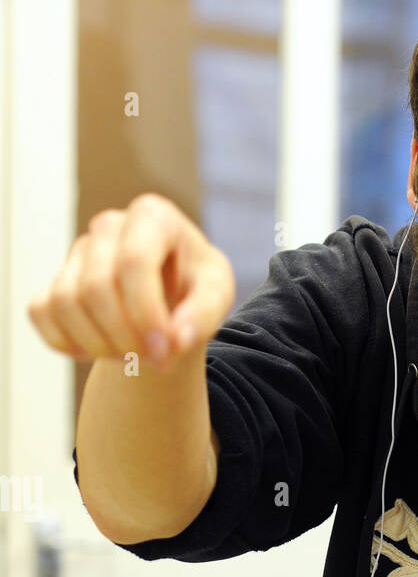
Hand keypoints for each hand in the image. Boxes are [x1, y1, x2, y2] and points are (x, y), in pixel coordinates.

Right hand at [28, 193, 234, 369]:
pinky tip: (100, 351)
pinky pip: (42, 312)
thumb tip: (177, 340)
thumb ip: (204, 315)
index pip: (133, 261)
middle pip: (95, 287)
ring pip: (65, 303)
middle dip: (123, 336)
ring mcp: (78, 252)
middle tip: (153, 359)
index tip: (163, 351)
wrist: (172, 296)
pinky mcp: (55, 279)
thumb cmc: (195, 287)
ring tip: (133, 356)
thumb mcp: (216, 294)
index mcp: (152, 216)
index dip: (144, 313)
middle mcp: (109, 227)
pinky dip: (67, 343)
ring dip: (99, 345)